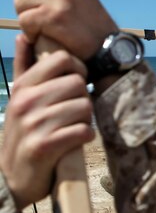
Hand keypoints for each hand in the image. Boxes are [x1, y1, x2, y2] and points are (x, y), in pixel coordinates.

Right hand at [0, 35, 93, 209]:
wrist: (12, 177)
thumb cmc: (22, 133)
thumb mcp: (19, 97)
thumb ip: (24, 66)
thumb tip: (25, 35)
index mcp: (23, 86)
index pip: (63, 59)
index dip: (77, 69)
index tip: (74, 84)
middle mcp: (26, 102)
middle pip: (78, 83)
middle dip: (83, 98)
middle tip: (75, 111)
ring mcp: (34, 124)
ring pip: (84, 107)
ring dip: (85, 119)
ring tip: (74, 126)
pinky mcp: (44, 147)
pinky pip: (82, 131)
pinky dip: (85, 136)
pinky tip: (76, 140)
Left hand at [13, 0, 117, 59]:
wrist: (108, 47)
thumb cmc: (90, 24)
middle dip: (23, 2)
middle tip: (35, 15)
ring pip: (19, 2)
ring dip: (25, 18)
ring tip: (40, 27)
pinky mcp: (54, 17)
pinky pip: (24, 20)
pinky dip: (29, 32)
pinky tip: (40, 36)